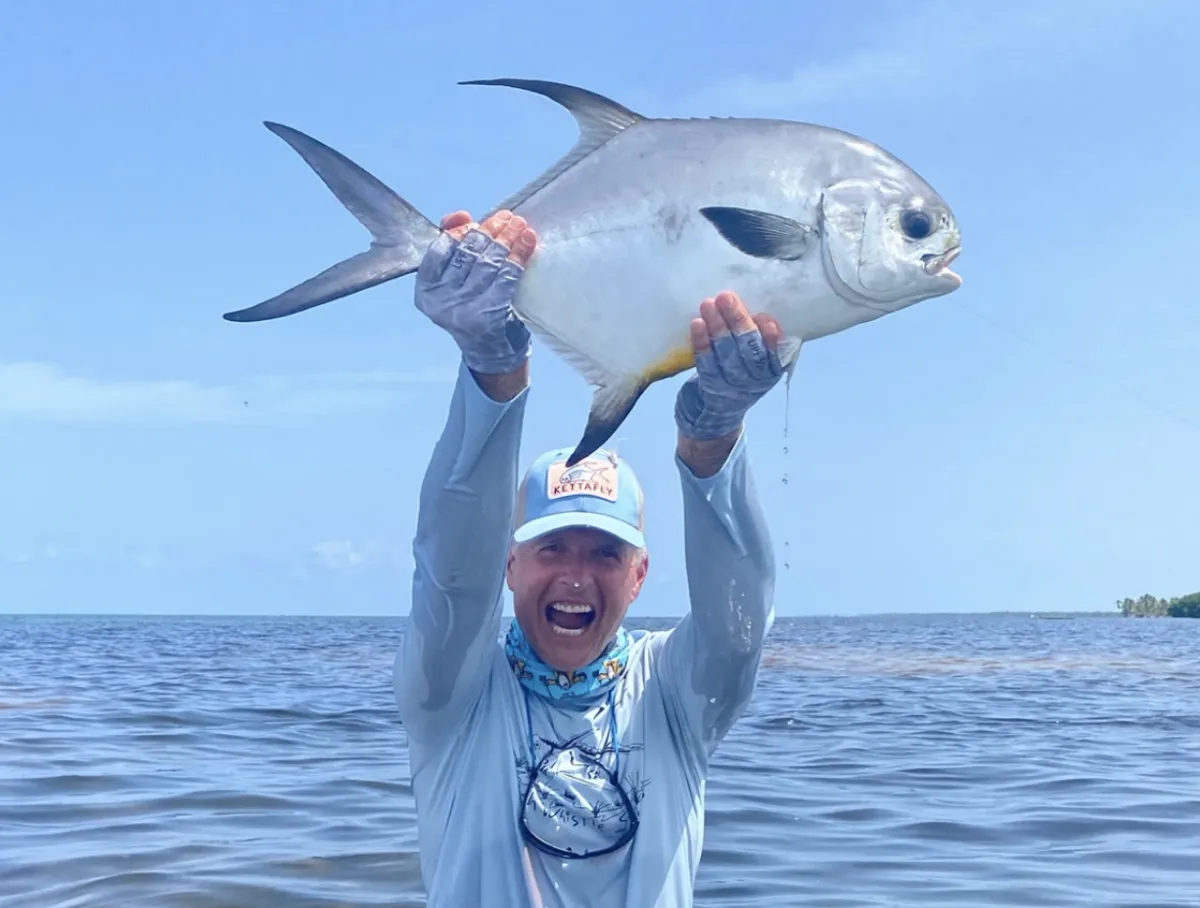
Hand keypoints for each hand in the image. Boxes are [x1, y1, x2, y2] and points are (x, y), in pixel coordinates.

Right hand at [414, 209, 538, 374]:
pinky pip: (506, 276)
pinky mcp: (487, 314)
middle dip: (489, 231)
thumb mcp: (454, 282)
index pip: (439, 250)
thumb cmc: (472, 310)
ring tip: (520, 224)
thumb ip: (453, 249)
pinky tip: (528, 241)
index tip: (477, 222)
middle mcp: (439, 301)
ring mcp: (462, 309)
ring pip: (487, 262)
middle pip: (466, 253)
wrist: (489, 353)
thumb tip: (460, 217)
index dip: (459, 231)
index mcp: (425, 290)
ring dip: (507, 238)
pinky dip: (519, 255)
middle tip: (508, 218)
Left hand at [674, 291, 783, 440]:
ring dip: (717, 326)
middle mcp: (755, 379)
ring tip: (708, 303)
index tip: (763, 316)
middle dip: (737, 320)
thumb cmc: (743, 371)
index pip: (773, 351)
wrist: (721, 410)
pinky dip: (701, 342)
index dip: (769, 335)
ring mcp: (731, 384)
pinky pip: (705, 361)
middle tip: (726, 296)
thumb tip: (751, 303)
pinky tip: (697, 323)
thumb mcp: (760, 361)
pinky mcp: (710, 385)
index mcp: (772, 370)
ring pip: (725, 352)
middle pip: (747, 347)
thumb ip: (760, 339)